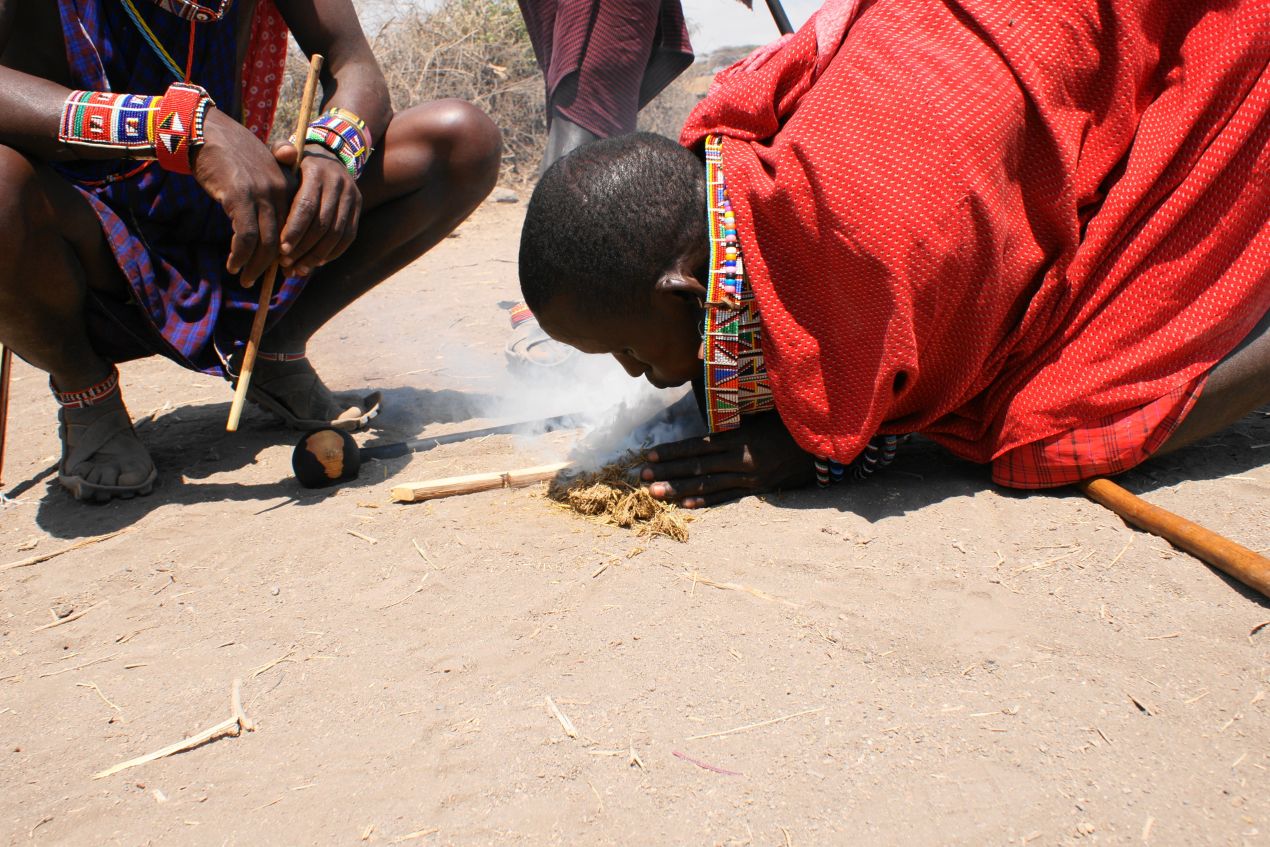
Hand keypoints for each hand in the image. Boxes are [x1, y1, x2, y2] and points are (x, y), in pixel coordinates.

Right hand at [193, 108, 289, 284]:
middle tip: (260, 280)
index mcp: (286, 185)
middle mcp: (278, 190)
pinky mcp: (239, 197)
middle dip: (272, 265)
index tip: (278, 269)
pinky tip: (233, 265)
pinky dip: (240, 256)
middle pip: (282, 239)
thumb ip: (270, 191)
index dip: (286, 252)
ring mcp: (259, 194)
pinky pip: (245, 237)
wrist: (204, 130)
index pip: (293, 227)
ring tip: (246, 279)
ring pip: (266, 243)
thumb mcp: (257, 169)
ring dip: (255, 266)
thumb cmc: (229, 151)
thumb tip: (274, 223)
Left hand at [273, 141, 362, 277]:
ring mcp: (352, 197)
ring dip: (317, 256)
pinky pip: (348, 237)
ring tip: (298, 269)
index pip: (307, 206)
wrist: (329, 156)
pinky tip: (315, 263)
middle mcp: (339, 184)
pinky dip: (332, 253)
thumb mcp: (287, 153)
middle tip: (286, 264)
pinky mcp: (358, 209)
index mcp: (317, 172)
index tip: (281, 250)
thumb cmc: (297, 163)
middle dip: (303, 248)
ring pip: (337, 234)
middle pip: (322, 224)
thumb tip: (284, 153)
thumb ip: (280, 152)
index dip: (294, 230)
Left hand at [640, 411, 815, 507]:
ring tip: (655, 494)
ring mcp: (750, 478)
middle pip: (698, 467)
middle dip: (668, 472)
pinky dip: (705, 501)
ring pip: (708, 485)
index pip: (699, 446)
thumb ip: (736, 414)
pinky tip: (684, 505)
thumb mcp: (763, 412)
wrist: (825, 447)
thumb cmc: (792, 423)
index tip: (649, 456)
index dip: (673, 452)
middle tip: (641, 479)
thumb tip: (709, 407)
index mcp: (742, 438)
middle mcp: (743, 460)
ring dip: (679, 489)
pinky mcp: (758, 490)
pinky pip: (727, 497)